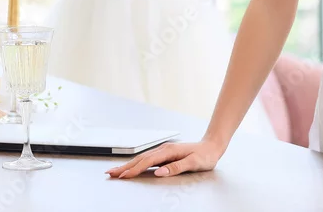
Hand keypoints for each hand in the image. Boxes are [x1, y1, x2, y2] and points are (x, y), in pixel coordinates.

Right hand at [106, 139, 226, 178]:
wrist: (211, 146)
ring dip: (128, 165)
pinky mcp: (165, 154)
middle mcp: (163, 149)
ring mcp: (163, 151)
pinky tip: (132, 167)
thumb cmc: (205, 155)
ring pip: (142, 158)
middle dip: (124, 167)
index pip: (147, 162)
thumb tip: (159, 172)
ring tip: (116, 171)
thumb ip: (176, 167)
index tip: (123, 176)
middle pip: (140, 159)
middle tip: (110, 173)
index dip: (134, 170)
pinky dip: (136, 164)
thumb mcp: (194, 163)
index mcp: (168, 151)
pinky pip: (147, 159)